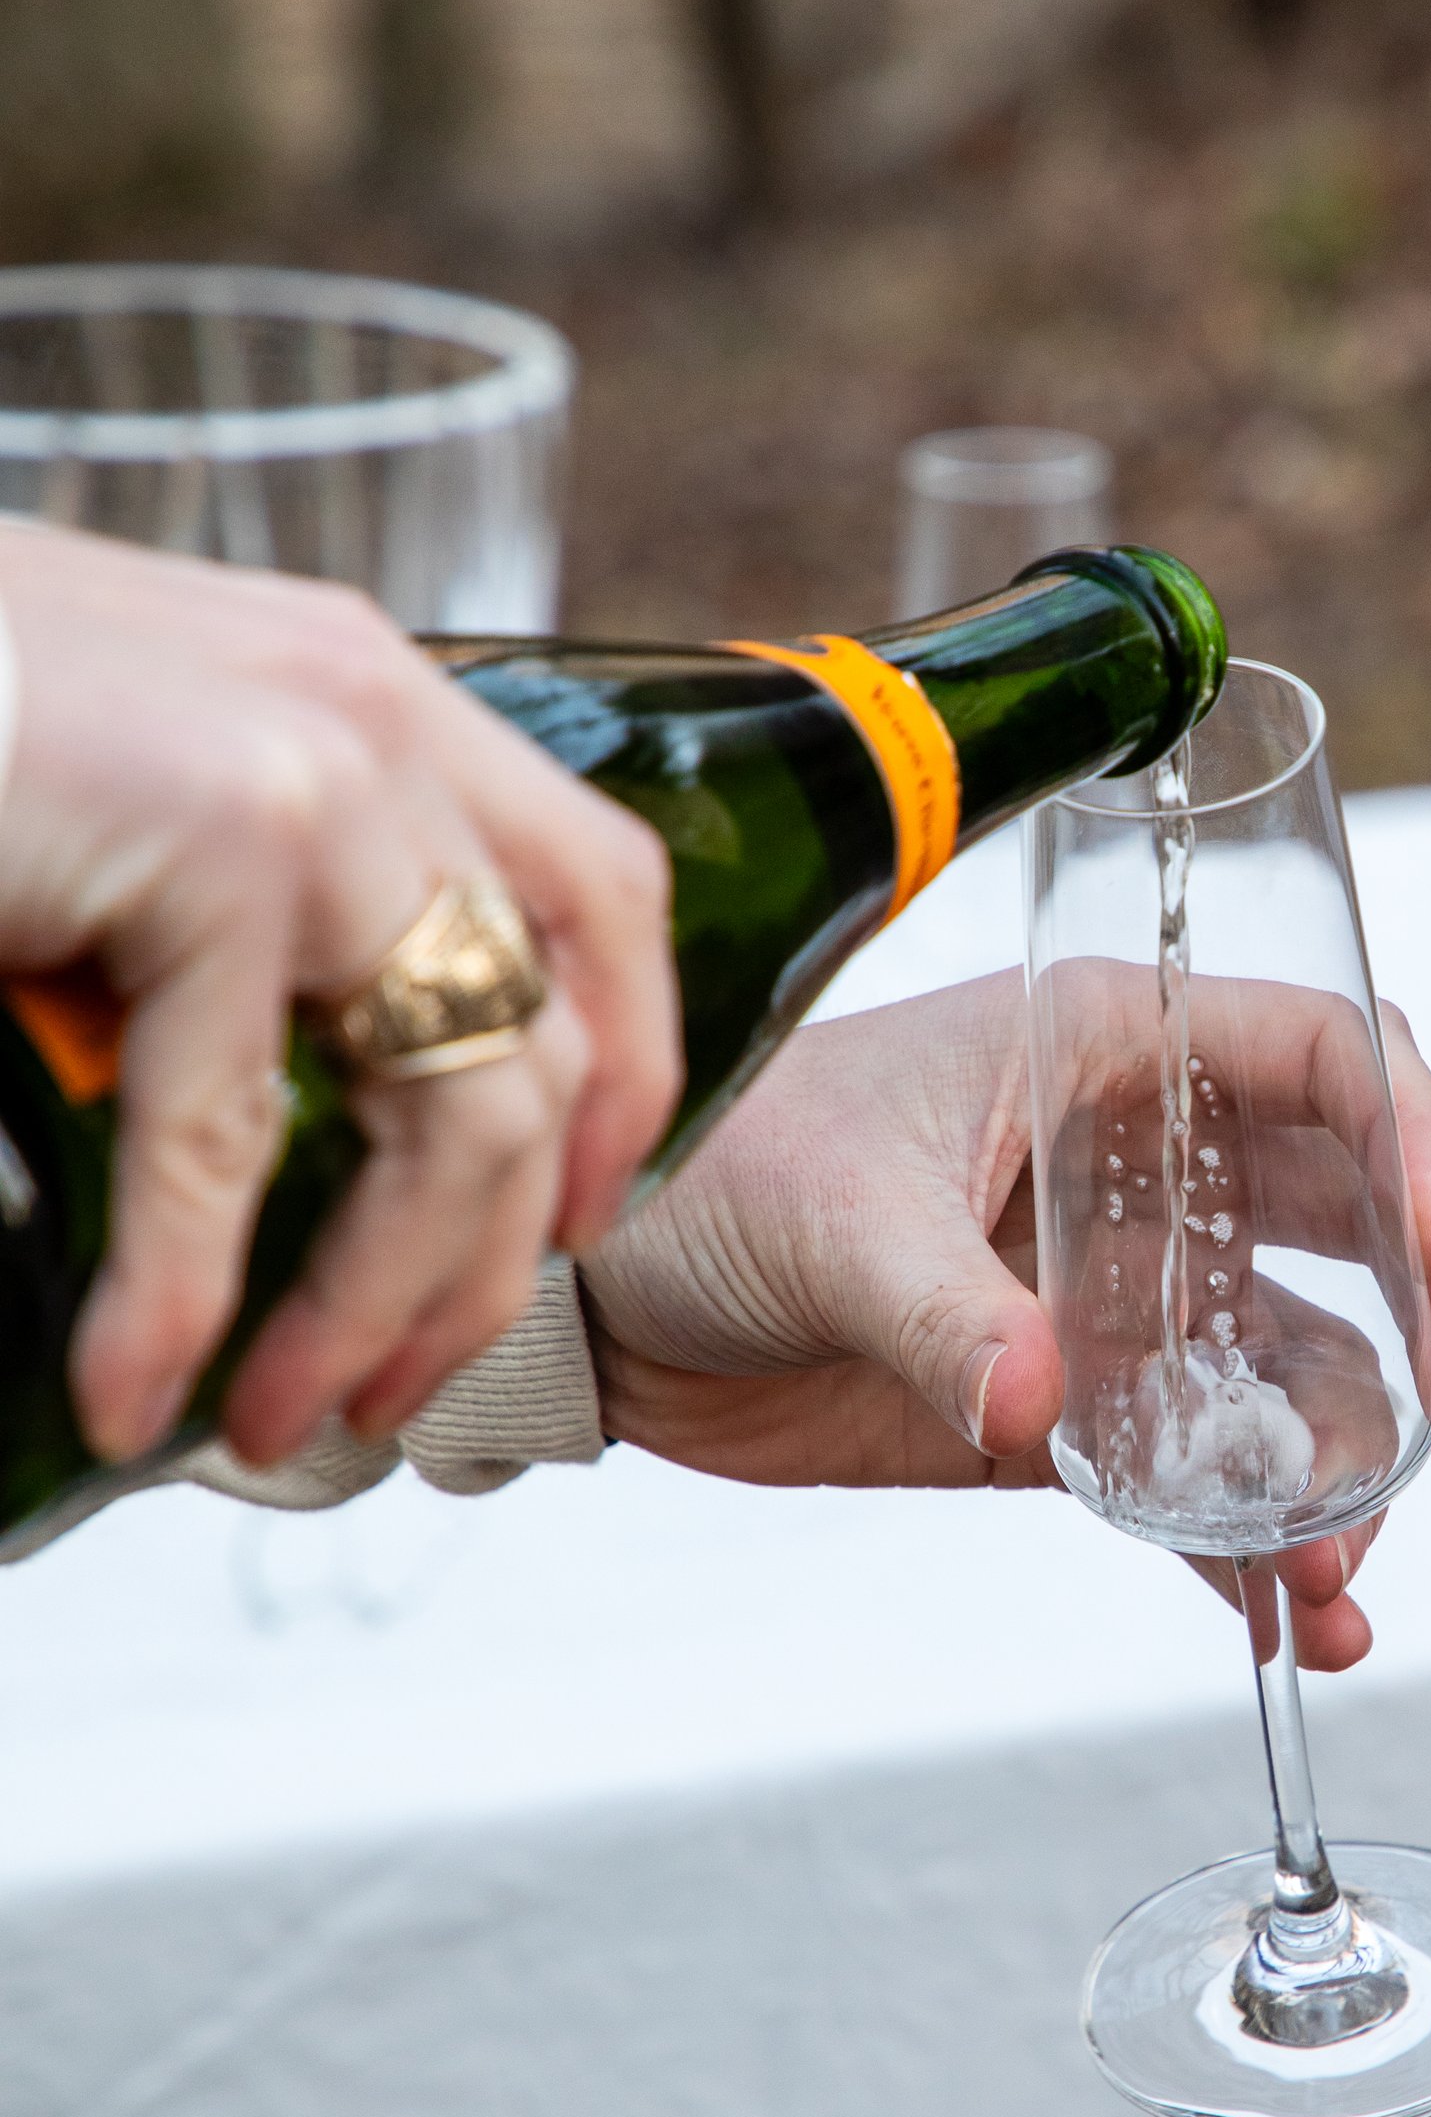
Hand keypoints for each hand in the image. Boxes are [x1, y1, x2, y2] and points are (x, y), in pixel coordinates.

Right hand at [0, 529, 679, 1466]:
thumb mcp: (124, 792)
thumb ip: (232, 907)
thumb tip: (279, 1102)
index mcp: (371, 695)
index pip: (598, 900)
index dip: (620, 1079)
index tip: (571, 1225)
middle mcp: (379, 719)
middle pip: (543, 1042)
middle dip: (486, 1256)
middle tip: (394, 1384)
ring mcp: (317, 772)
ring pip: (447, 1115)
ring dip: (375, 1306)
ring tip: (292, 1421)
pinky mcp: (215, 839)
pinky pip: (227, 1140)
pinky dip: (182, 1297)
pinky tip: (132, 1387)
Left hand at [582, 971, 1430, 1669]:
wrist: (605, 1300)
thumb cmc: (712, 1178)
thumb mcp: (830, 1221)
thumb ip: (944, 1315)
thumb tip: (1046, 1411)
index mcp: (1107, 1045)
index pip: (1327, 1057)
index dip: (1416, 1137)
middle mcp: (1149, 1160)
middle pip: (1366, 1213)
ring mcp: (1127, 1293)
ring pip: (1306, 1364)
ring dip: (1352, 1464)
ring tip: (1340, 1568)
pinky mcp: (1082, 1412)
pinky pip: (1209, 1477)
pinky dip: (1259, 1551)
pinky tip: (1302, 1629)